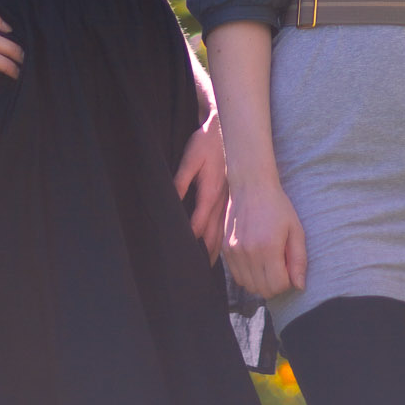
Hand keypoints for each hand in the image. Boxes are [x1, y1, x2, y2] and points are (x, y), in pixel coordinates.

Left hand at [174, 114, 228, 263]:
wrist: (226, 130)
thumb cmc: (206, 142)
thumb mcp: (191, 157)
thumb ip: (181, 179)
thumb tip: (172, 200)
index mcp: (210, 191)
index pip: (199, 224)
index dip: (191, 241)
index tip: (183, 256)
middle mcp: (221, 201)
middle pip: (214, 234)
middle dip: (206, 253)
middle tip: (197, 274)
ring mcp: (228, 201)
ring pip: (222, 231)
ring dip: (215, 249)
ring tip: (208, 267)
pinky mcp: (231, 199)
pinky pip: (226, 224)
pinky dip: (223, 238)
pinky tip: (220, 248)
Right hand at [223, 180, 307, 299]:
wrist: (251, 185)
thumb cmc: (277, 206)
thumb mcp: (296, 229)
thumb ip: (299, 260)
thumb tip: (299, 287)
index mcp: (268, 247)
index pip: (278, 286)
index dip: (287, 282)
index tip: (289, 268)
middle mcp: (248, 252)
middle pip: (263, 290)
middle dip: (275, 284)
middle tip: (280, 266)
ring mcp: (234, 252)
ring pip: (248, 286)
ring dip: (261, 281)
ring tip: (268, 263)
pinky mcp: (225, 249)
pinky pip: (237, 277)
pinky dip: (248, 275)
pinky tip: (256, 260)